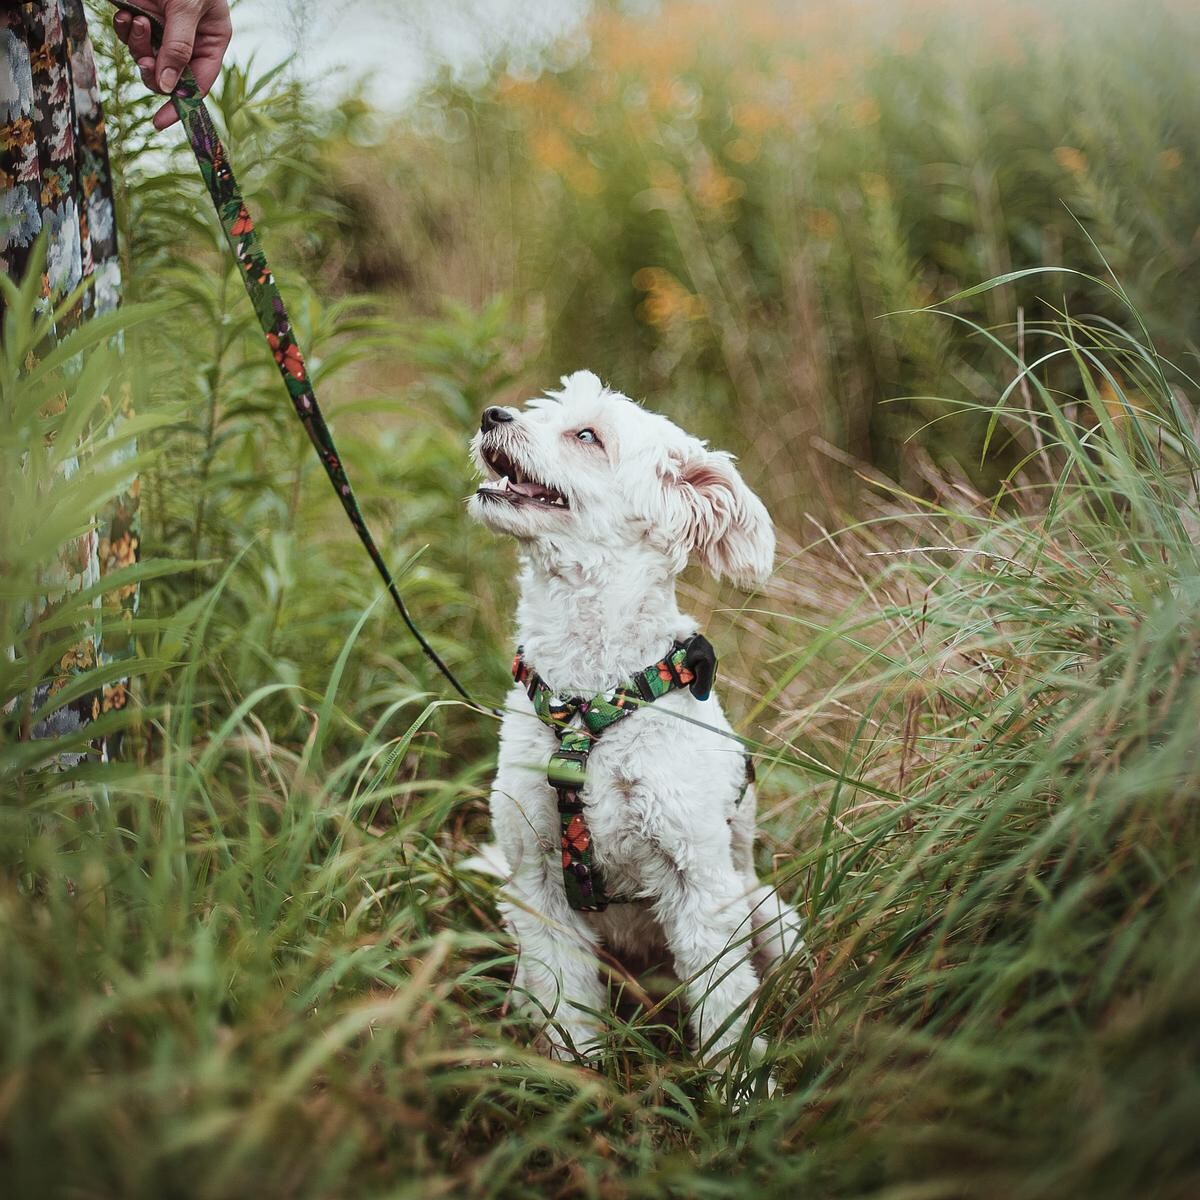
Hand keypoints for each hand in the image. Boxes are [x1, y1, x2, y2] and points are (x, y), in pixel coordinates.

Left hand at [112, 1, 232, 130]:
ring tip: (134, 20)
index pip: (198, 83)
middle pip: (169, 77)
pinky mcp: (140, 16)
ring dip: (137, 46)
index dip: (180, 105)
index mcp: (211, 40)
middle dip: (153, 71)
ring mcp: (163, 29)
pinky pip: (130, 37)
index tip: (160, 120)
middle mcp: (189, 39)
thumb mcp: (187, 9)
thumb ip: (178, 47)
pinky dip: (125, 30)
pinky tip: (126, 13)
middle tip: (143, 62)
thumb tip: (165, 87)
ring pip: (147, 59)